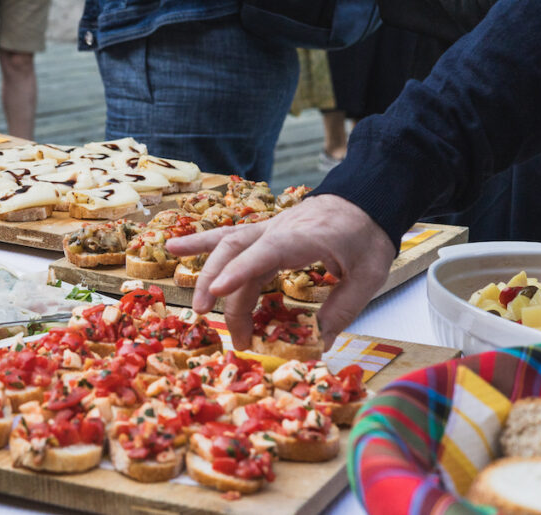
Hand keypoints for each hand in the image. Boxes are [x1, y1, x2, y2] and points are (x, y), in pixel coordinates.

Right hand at [165, 195, 395, 350]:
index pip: (264, 254)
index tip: (218, 292)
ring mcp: (266, 230)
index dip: (239, 272)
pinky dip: (198, 244)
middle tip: (210, 317)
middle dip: (217, 284)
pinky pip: (227, 239)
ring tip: (196, 304)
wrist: (366, 199)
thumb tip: (317, 342)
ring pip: (226, 247)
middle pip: (235, 253)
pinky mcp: (263, 234)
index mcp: (302, 238)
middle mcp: (276, 230)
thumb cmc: (367, 235)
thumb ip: (342, 309)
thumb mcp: (368, 276)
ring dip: (206, 274)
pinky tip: (172, 248)